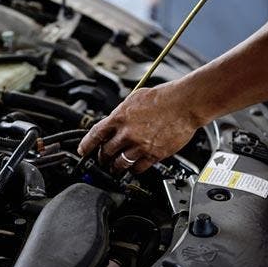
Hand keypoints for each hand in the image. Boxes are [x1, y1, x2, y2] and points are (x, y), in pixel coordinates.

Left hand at [77, 81, 200, 172]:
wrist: (184, 103)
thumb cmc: (164, 97)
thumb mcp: (135, 98)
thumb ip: (122, 112)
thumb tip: (115, 120)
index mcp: (120, 117)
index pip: (95, 135)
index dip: (86, 145)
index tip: (82, 151)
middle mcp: (127, 133)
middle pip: (106, 152)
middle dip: (102, 158)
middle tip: (102, 160)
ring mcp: (140, 145)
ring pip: (120, 163)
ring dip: (116, 167)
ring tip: (115, 168)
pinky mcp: (154, 154)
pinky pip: (138, 168)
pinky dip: (134, 169)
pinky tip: (134, 167)